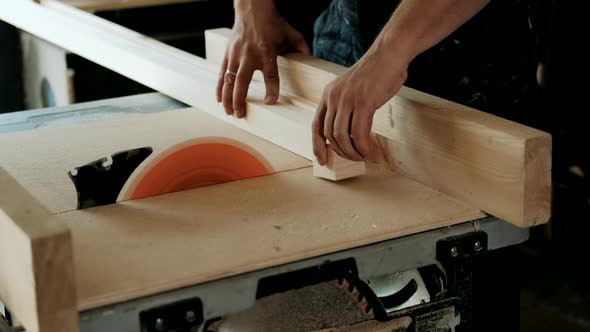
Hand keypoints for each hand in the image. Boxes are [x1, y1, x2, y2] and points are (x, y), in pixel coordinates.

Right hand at [217, 1, 309, 117]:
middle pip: (242, 82)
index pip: (270, 75)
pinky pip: (222, 73)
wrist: (252, 8)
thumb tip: (311, 61)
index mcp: (267, 51)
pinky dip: (219, 87)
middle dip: (240, 100)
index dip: (271, 90)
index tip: (270, 102)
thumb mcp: (291, 34)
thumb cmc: (273, 23)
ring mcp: (236, 54)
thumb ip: (301, 48)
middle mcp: (249, 54)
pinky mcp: (228, 53)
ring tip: (229, 112)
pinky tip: (219, 99)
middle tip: (241, 115)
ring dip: (227, 97)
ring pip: (229, 80)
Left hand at [311, 47, 408, 164]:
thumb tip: (349, 133)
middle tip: (353, 158)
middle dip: (340, 151)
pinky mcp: (363, 102)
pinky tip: (370, 151)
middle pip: (329, 134)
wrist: (389, 54)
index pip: (316, 125)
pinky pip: (358, 133)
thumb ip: (346, 106)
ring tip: (363, 156)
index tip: (321, 159)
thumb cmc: (376, 73)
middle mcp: (333, 97)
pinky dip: (363, 147)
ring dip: (352, 151)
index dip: (317, 145)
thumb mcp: (352, 89)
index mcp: (328, 94)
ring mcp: (347, 99)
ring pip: (342, 136)